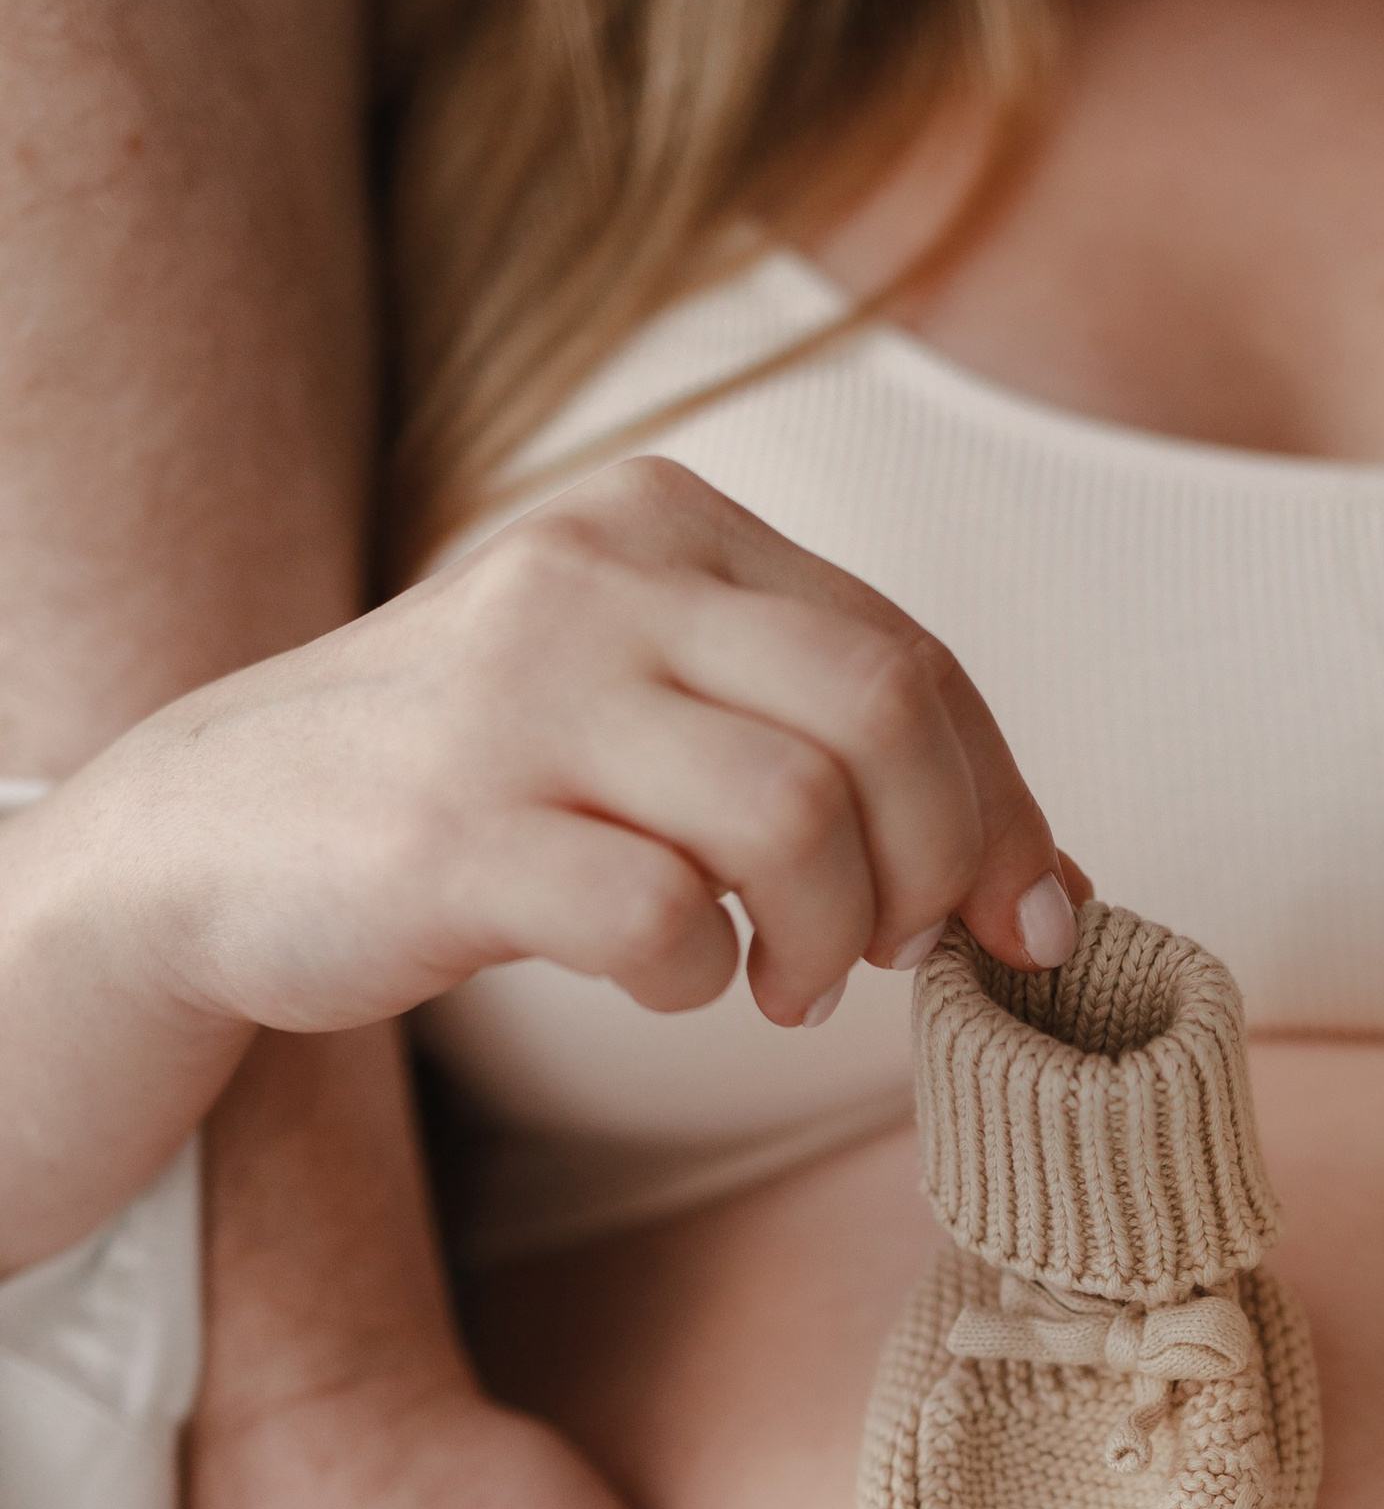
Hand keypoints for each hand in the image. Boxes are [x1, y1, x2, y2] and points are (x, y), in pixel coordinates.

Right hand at [7, 452, 1084, 1252]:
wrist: (216, 836)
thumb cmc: (479, 785)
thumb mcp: (647, 703)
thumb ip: (824, 744)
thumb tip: (1042, 877)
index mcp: (667, 525)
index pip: (914, 656)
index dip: (1002, 808)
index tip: (1017, 916)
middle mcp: (599, 577)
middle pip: (887, 712)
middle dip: (935, 863)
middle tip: (885, 952)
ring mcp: (520, 697)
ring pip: (799, 816)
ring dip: (828, 937)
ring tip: (783, 984)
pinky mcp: (454, 831)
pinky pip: (662, 916)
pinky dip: (700, 979)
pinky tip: (675, 983)